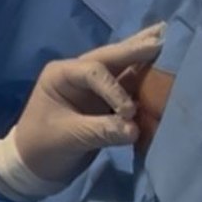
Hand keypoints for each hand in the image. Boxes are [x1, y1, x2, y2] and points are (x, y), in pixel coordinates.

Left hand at [14, 23, 164, 182]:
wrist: (34, 166)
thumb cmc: (42, 147)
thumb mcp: (68, 138)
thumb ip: (101, 131)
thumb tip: (134, 130)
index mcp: (62, 74)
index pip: (94, 71)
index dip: (114, 89)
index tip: (128, 112)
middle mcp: (79, 73)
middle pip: (111, 57)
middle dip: (137, 48)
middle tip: (165, 35)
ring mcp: (93, 86)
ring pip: (122, 66)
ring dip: (144, 54)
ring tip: (167, 36)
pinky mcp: (105, 101)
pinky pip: (128, 85)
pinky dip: (145, 75)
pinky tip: (163, 62)